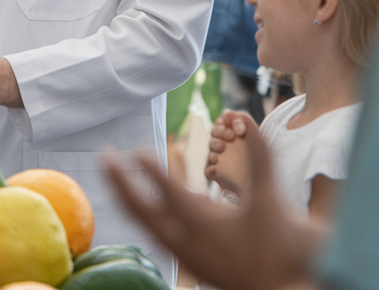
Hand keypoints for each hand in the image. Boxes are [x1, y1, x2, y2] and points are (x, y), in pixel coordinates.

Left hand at [106, 123, 316, 289]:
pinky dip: (142, 213)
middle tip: (102, 155)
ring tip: (112, 175)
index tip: (136, 149)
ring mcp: (182, 253)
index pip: (167, 190)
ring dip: (125, 196)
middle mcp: (185, 239)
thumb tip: (247, 118)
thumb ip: (260, 156)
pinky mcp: (186, 261)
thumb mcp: (270, 197)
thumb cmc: (277, 244)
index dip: (149, 167)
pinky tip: (143, 200)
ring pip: (142, 223)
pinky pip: (154, 233)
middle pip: (138, 208)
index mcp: (203, 222)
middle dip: (118, 181)